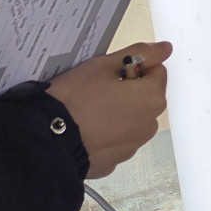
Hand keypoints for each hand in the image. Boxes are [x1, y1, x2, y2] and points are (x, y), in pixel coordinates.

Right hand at [47, 41, 171, 178]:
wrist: (44, 140)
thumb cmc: (73, 100)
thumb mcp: (103, 66)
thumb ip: (141, 54)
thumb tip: (166, 49)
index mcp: (152, 98)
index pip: (156, 71)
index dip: (133, 67)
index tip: (110, 73)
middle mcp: (149, 125)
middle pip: (145, 96)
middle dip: (127, 90)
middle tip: (96, 90)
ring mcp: (132, 146)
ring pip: (130, 119)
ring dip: (117, 112)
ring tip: (87, 110)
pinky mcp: (113, 161)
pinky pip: (114, 140)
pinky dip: (105, 133)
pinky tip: (85, 129)